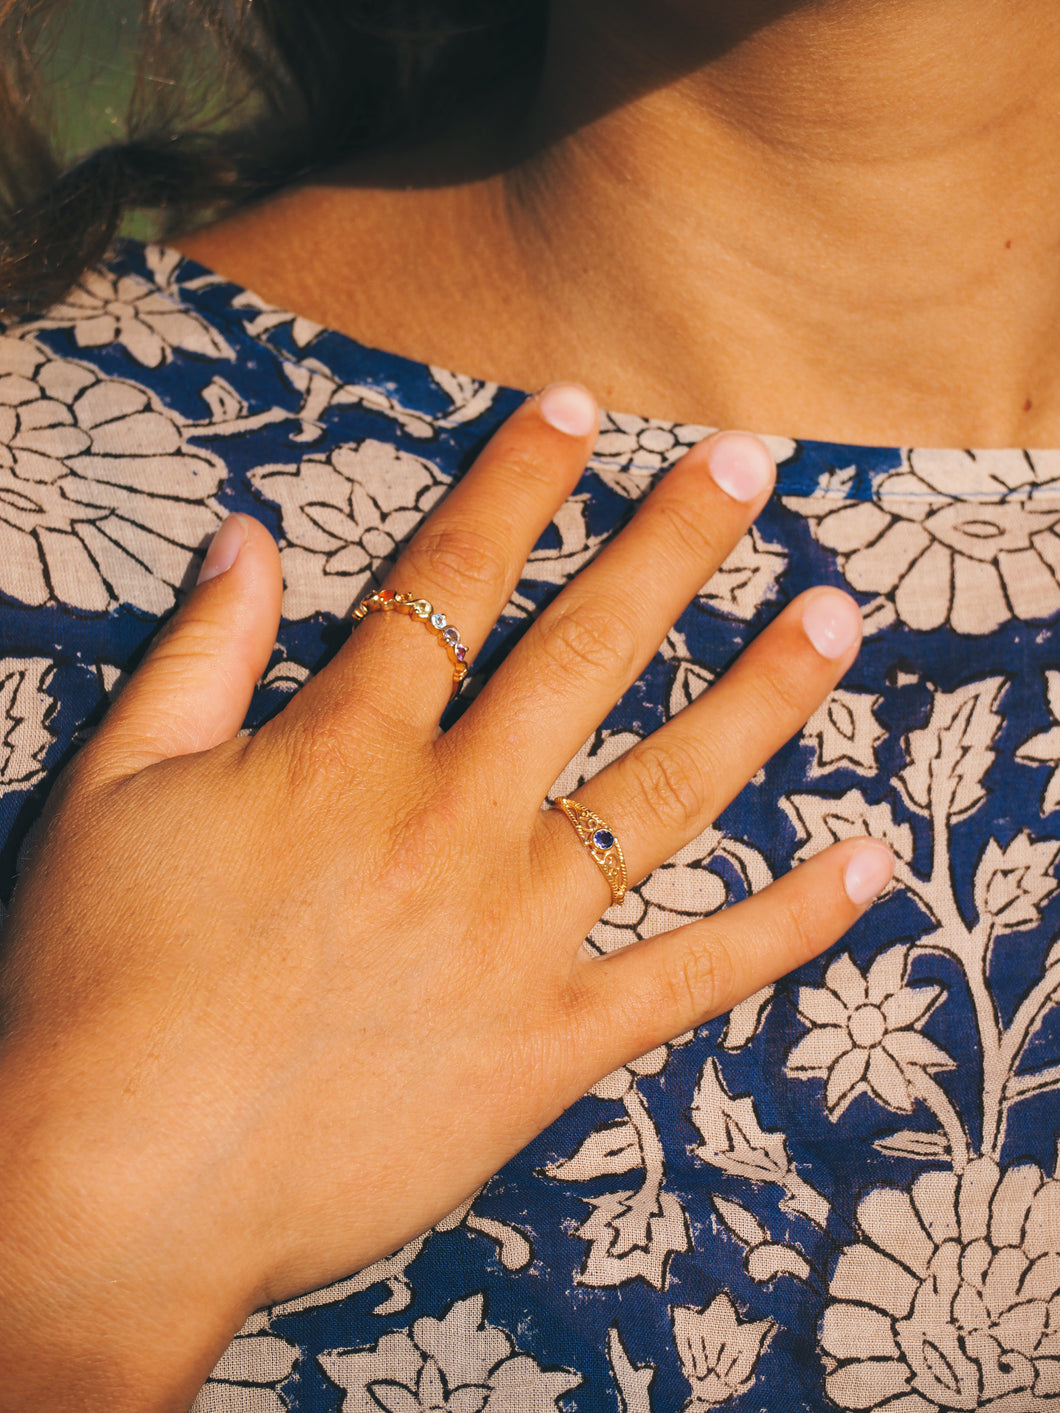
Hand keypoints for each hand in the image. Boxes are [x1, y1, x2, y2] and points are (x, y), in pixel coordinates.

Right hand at [0, 385, 889, 1411]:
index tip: (580, 408)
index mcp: (347, 749)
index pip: (452, 577)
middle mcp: (454, 819)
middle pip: (588, 651)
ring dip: (762, 695)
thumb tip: (248, 534)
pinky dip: (789, 923)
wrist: (120, 1190)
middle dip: (674, 543)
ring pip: (670, 788)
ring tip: (836, 616)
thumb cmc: (96, 985)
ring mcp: (517, 932)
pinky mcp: (552, 1040)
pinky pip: (693, 972)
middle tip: (751, 462)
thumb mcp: (111, 791)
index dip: (519, 481)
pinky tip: (866, 866)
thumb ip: (196, 655)